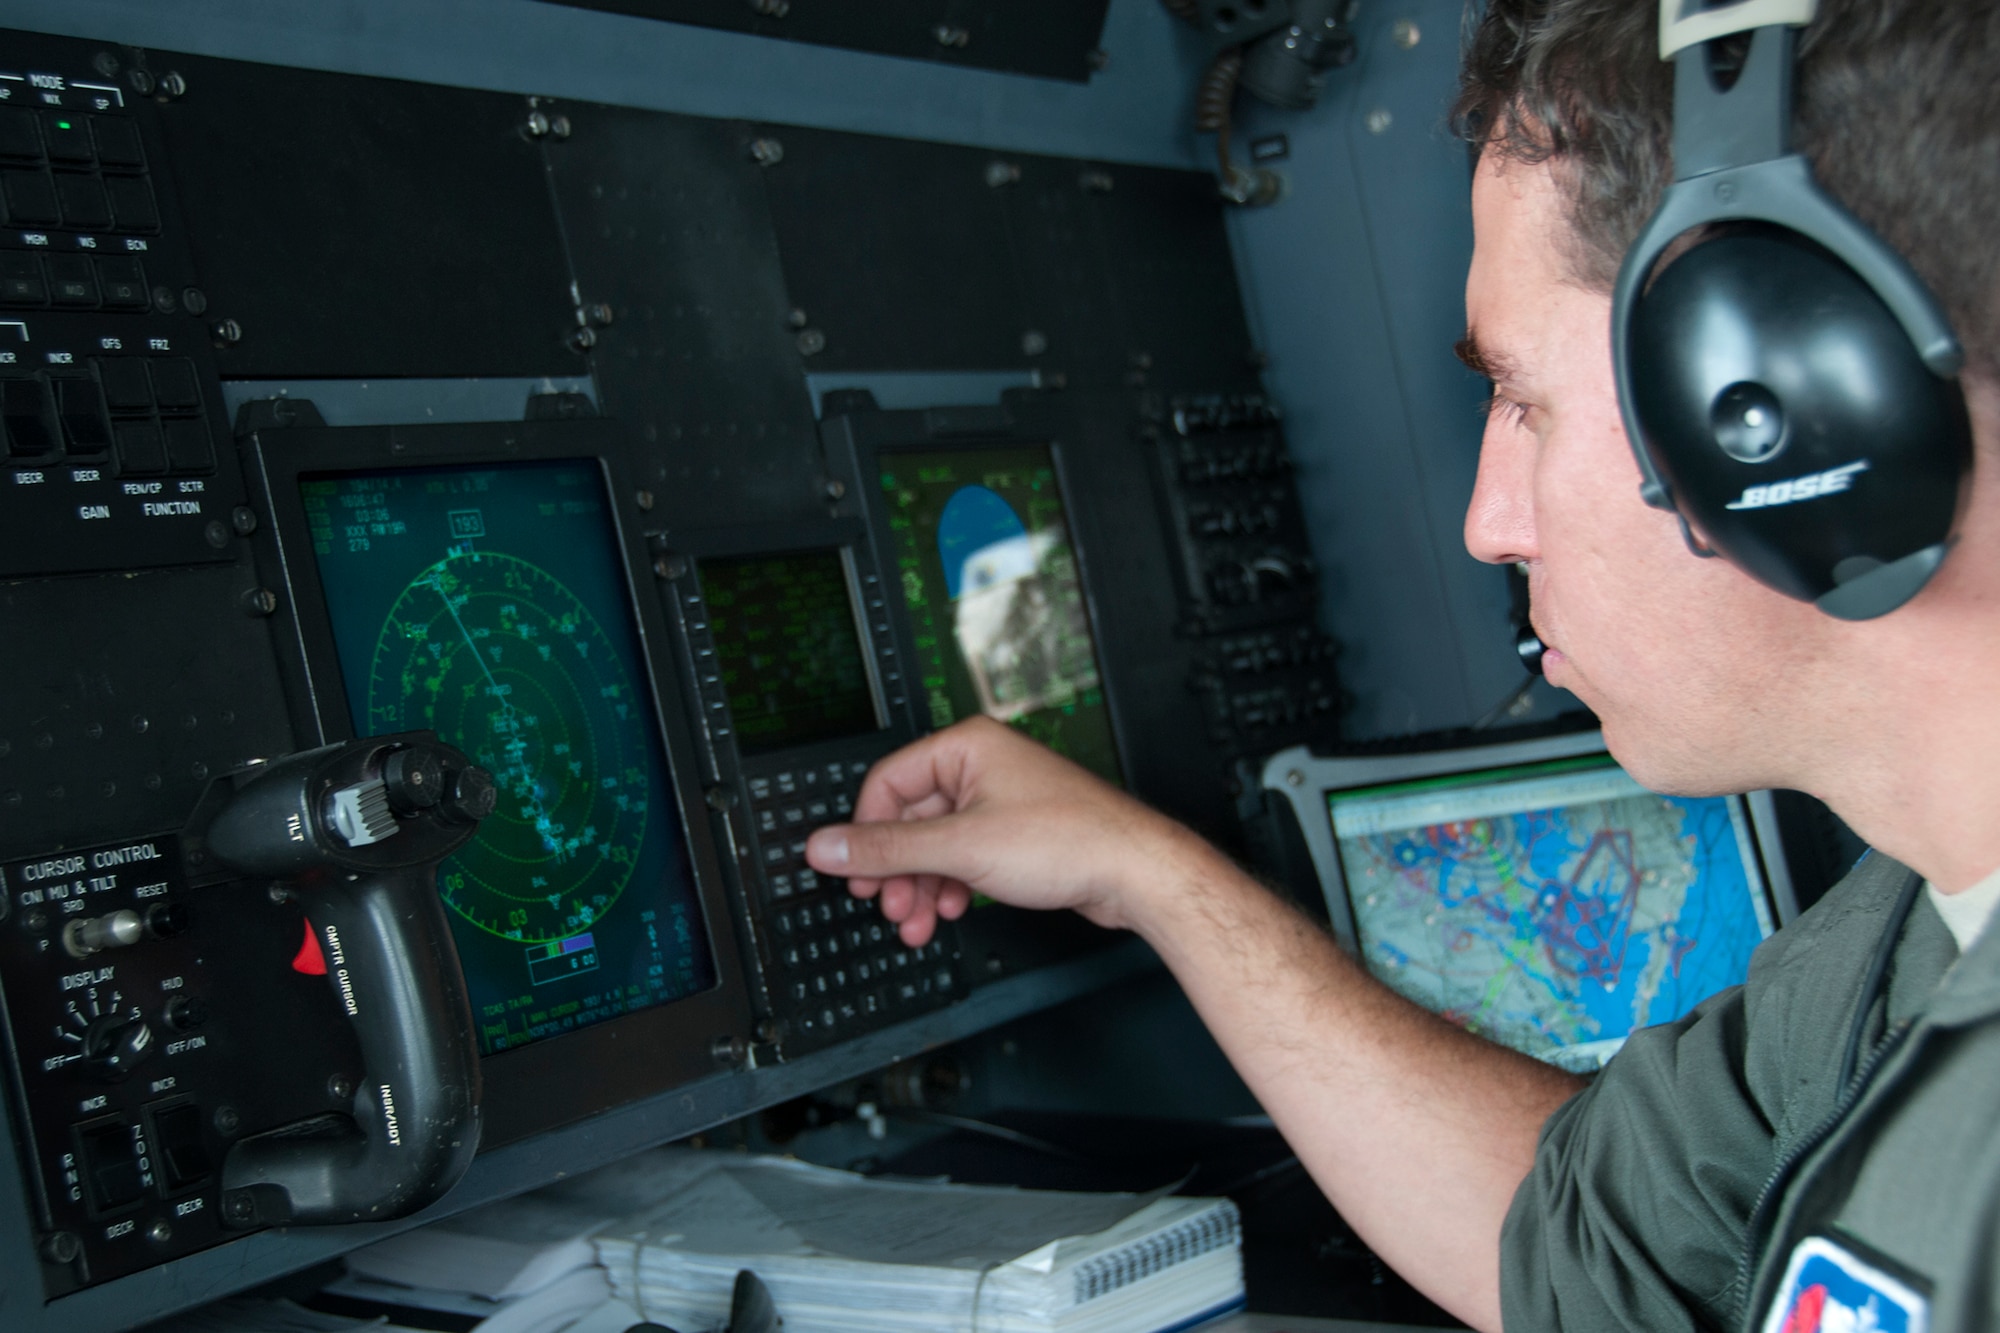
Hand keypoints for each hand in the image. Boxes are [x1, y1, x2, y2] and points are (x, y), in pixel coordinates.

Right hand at [804, 716, 1189, 946]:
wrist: (1135, 873)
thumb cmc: (1069, 840)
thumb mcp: (961, 848)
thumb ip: (887, 850)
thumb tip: (827, 846)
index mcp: (965, 747)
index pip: (887, 783)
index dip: (866, 832)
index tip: (854, 873)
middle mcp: (981, 766)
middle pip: (909, 819)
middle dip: (896, 870)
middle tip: (888, 906)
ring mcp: (999, 801)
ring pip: (935, 844)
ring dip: (920, 886)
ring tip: (916, 923)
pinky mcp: (1014, 834)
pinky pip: (962, 857)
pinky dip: (949, 886)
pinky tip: (949, 911)